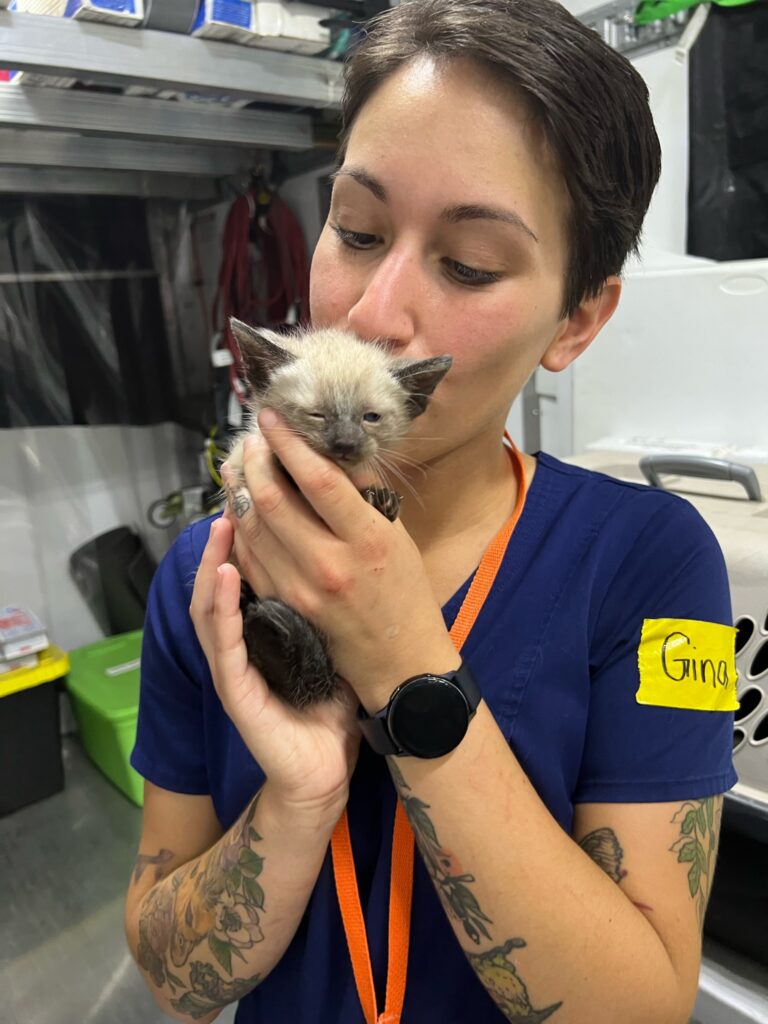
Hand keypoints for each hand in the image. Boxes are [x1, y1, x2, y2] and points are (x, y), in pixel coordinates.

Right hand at [189, 515, 359, 818]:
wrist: (324, 773)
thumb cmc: (330, 709)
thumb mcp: (329, 645)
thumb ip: (325, 607)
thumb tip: (350, 555)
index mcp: (260, 631)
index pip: (246, 573)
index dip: (248, 534)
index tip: (260, 491)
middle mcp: (239, 643)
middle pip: (221, 580)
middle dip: (226, 536)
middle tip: (236, 492)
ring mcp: (232, 666)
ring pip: (211, 604)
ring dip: (215, 562)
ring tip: (224, 522)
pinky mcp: (234, 690)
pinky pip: (223, 641)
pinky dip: (222, 606)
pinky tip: (226, 574)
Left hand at [222, 411, 459, 710]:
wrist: (400, 661)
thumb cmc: (406, 593)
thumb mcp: (397, 536)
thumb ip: (365, 493)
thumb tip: (332, 448)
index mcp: (367, 540)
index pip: (317, 479)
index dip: (289, 443)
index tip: (272, 416)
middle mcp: (330, 563)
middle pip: (273, 499)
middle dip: (255, 459)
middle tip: (252, 437)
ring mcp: (300, 588)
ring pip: (252, 527)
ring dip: (239, 488)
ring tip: (239, 463)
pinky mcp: (283, 605)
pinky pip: (248, 557)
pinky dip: (238, 526)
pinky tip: (240, 505)